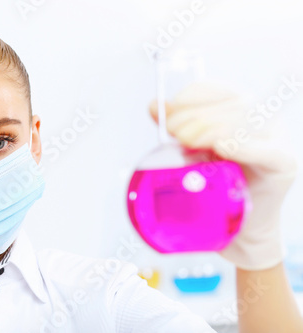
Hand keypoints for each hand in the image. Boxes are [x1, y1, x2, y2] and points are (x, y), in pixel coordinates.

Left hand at [149, 82, 297, 269]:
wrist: (236, 226)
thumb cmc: (214, 186)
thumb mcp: (191, 151)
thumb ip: (177, 127)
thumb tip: (154, 106)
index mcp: (239, 109)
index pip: (217, 90)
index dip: (190, 98)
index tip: (167, 115)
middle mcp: (262, 119)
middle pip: (230, 105)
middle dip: (196, 116)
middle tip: (175, 134)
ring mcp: (276, 139)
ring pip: (246, 122)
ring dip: (212, 129)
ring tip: (188, 143)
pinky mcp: (283, 164)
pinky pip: (266, 151)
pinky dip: (242, 147)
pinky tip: (222, 149)